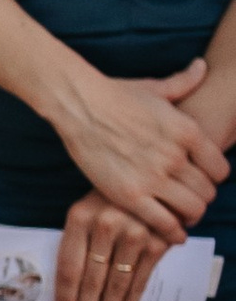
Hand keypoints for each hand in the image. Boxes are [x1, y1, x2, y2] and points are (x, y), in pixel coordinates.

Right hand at [48, 59, 226, 239]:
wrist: (80, 105)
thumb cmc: (116, 95)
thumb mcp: (157, 88)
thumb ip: (185, 82)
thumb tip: (202, 66)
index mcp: (188, 131)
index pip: (220, 169)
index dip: (214, 179)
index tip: (203, 182)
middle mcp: (176, 156)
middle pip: (207, 192)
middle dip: (202, 200)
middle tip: (191, 202)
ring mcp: (154, 177)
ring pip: (190, 209)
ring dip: (189, 216)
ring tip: (181, 217)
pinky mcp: (130, 195)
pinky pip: (163, 223)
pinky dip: (172, 232)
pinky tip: (172, 233)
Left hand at [53, 195, 169, 300]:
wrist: (152, 182)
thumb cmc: (110, 202)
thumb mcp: (86, 212)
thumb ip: (77, 244)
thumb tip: (64, 293)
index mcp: (79, 217)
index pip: (68, 267)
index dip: (65, 298)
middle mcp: (106, 224)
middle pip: (91, 280)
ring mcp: (134, 233)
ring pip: (116, 284)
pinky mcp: (157, 242)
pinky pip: (140, 281)